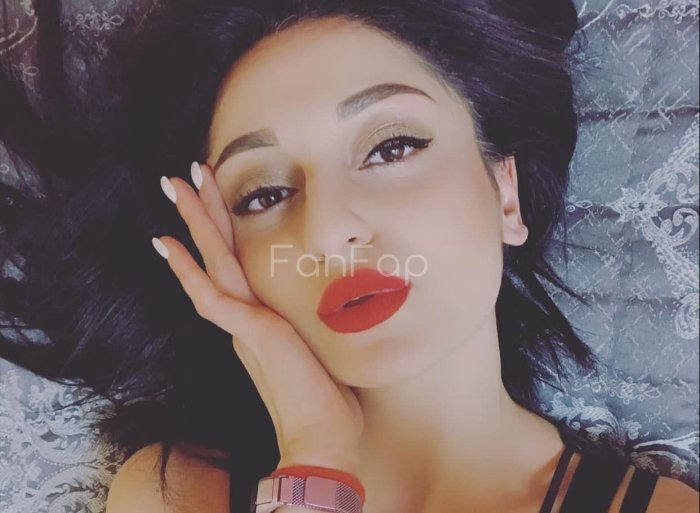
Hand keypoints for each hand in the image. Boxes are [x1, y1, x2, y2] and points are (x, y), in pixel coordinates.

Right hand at [152, 163, 363, 474]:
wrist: (324, 439)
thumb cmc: (328, 399)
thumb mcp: (321, 348)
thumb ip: (312, 326)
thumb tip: (339, 305)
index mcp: (258, 320)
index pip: (234, 265)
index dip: (220, 231)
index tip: (213, 200)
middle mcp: (245, 318)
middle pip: (217, 254)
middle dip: (200, 212)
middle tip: (180, 177)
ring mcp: (245, 324)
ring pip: (211, 262)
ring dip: (194, 222)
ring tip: (174, 185)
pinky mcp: (252, 334)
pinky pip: (211, 297)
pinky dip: (187, 271)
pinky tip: (167, 244)